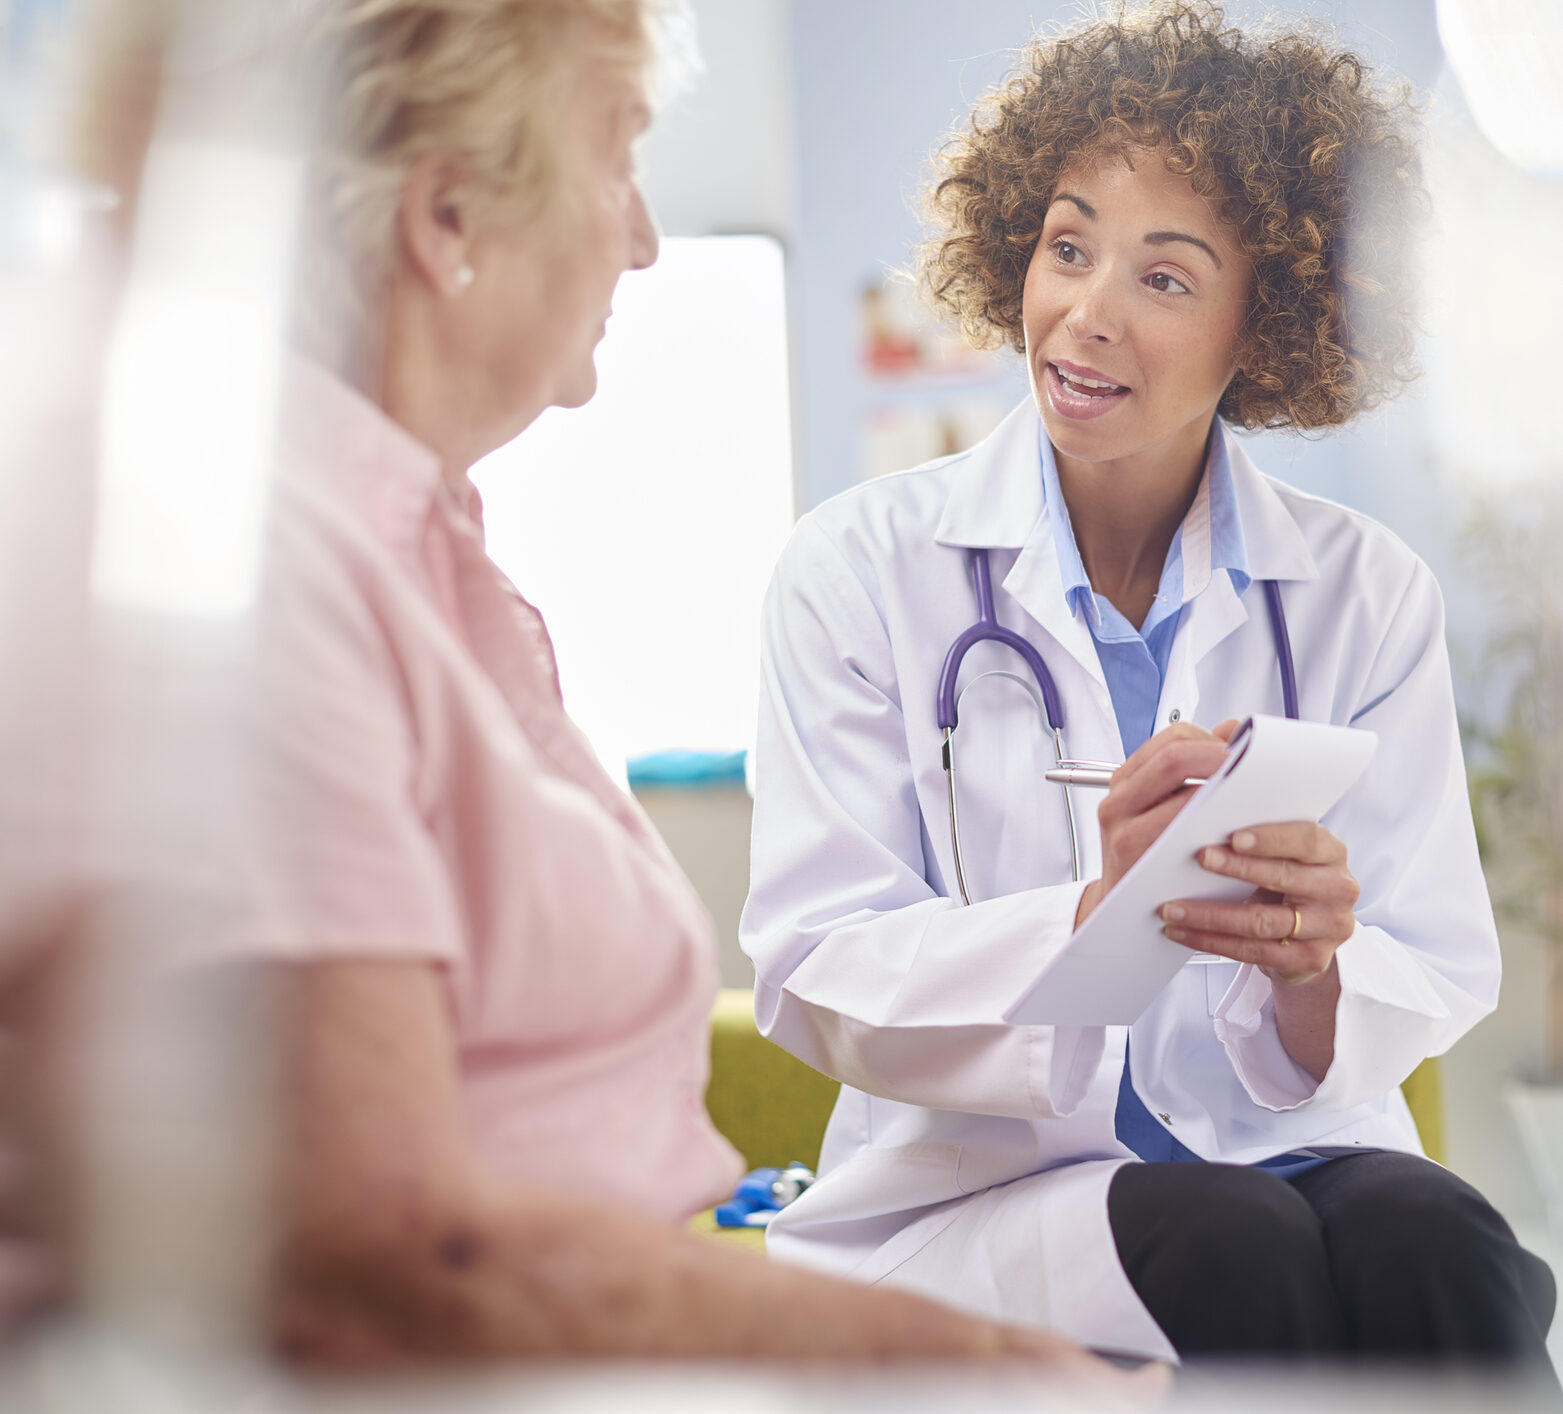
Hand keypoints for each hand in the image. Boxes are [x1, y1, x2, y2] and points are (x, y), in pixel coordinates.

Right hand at [1074, 719, 1240, 928]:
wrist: (1123, 924)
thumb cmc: (1153, 866)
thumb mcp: (1163, 815)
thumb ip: (1194, 773)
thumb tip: (1231, 730)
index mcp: (1125, 783)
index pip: (1172, 741)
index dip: (1212, 740)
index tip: (1245, 752)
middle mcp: (1117, 801)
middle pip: (1175, 756)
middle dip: (1221, 758)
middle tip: (1256, 772)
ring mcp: (1122, 829)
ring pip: (1181, 790)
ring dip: (1225, 790)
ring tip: (1254, 797)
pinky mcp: (1134, 856)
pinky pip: (1184, 828)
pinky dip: (1217, 824)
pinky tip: (1239, 829)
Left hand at [1157, 820, 1358, 987]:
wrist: (1309, 934)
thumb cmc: (1286, 880)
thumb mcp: (1285, 855)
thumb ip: (1260, 841)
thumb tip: (1205, 824)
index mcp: (1332, 854)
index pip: (1308, 840)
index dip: (1271, 839)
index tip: (1234, 837)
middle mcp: (1339, 890)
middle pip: (1285, 878)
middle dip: (1237, 869)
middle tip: (1198, 859)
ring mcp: (1329, 928)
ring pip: (1262, 921)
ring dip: (1210, 915)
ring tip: (1171, 908)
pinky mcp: (1310, 960)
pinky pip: (1253, 952)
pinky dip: (1211, 942)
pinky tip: (1181, 932)